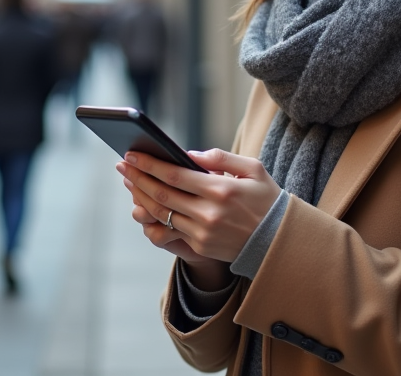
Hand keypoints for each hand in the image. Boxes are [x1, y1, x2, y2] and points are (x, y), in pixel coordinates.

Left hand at [116, 148, 282, 264]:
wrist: (278, 241)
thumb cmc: (266, 199)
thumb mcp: (253, 169)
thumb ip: (221, 158)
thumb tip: (189, 154)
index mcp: (221, 189)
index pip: (174, 174)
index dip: (150, 164)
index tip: (132, 154)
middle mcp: (209, 213)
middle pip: (162, 194)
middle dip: (138, 178)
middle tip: (122, 165)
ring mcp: (203, 233)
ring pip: (161, 214)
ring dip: (141, 197)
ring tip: (129, 182)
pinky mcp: (201, 247)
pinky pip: (169, 231)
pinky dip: (154, 217)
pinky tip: (144, 205)